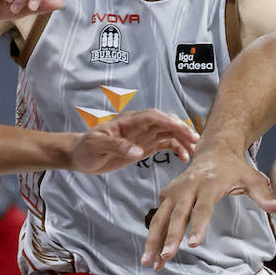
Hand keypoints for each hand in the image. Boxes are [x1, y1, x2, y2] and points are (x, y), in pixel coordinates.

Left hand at [69, 110, 197, 174]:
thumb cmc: (86, 148)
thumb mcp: (97, 145)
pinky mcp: (145, 146)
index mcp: (128, 121)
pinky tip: (184, 157)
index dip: (168, 121)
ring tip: (194, 150)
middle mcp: (139, 126)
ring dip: (183, 139)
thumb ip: (117, 146)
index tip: (181, 129)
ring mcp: (144, 135)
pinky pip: (165, 143)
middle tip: (195, 140)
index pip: (152, 116)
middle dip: (181, 129)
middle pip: (166, 122)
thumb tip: (138, 151)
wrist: (80, 156)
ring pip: (169, 132)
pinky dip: (177, 148)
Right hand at [141, 140, 275, 267]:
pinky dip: (153, 237)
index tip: (193, 244)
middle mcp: (188, 186)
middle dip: (170, 237)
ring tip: (149, 263)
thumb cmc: (236, 168)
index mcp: (209, 183)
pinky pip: (158, 218)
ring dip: (153, 240)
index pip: (203, 208)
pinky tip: (151, 256)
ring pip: (160, 217)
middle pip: (177, 214)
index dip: (197, 226)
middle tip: (166, 257)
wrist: (214, 150)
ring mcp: (174, 190)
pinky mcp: (166, 194)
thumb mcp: (254, 179)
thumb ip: (266, 196)